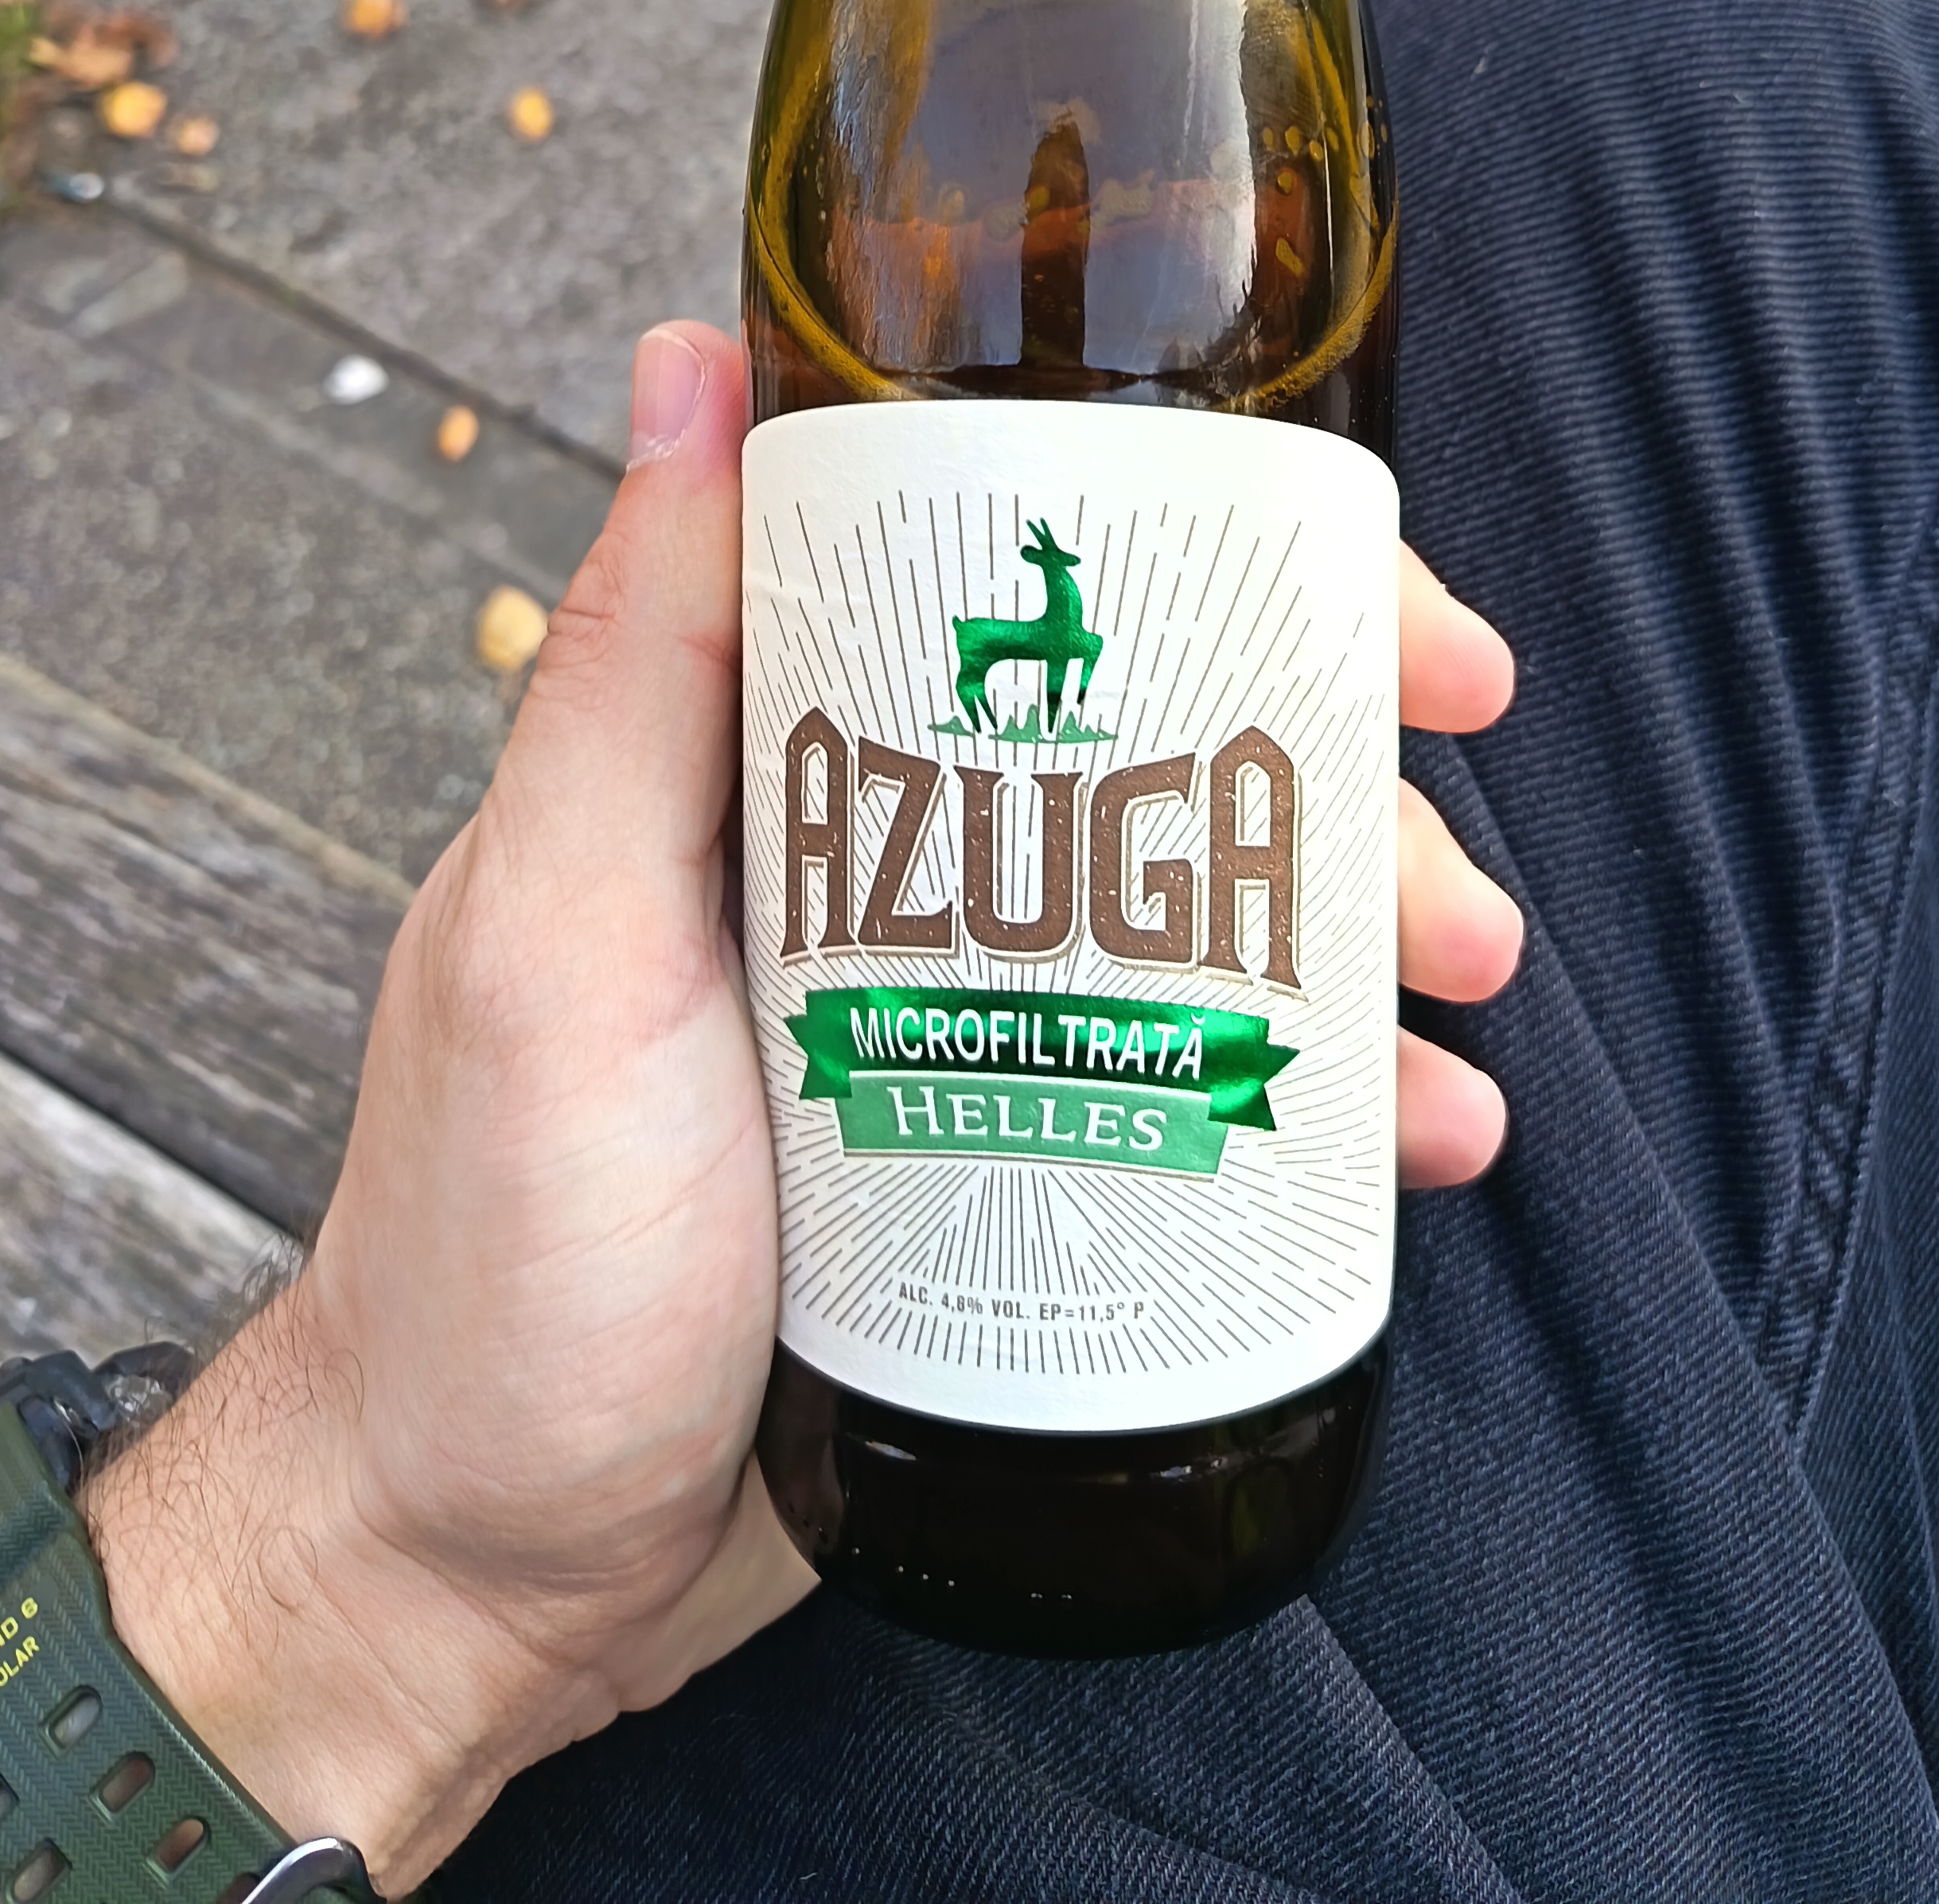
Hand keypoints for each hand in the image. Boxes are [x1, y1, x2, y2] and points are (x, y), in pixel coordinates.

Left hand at [83, 327, 1520, 1889]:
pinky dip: (1323, 1100)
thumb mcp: (555, 939)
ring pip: (1200, 914)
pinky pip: (1200, 1094)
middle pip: (1145, 740)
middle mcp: (870, 864)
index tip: (1350, 568)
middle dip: (1328, 757)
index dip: (1199, 544)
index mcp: (764, 761)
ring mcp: (947, 1021)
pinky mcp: (1003, 1169)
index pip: (1004, 574)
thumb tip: (689, 358)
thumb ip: (636, 662)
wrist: (480, 1579)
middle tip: (1442, 822)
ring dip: (1358, 924)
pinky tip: (1415, 1137)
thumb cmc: (491, 1259)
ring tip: (1457, 994)